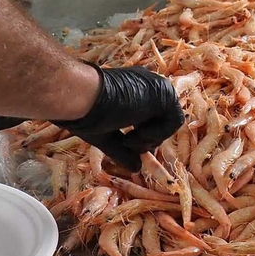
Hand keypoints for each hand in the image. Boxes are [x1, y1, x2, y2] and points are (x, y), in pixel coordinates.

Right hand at [57, 66, 183, 169]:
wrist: (80, 95)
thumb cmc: (84, 111)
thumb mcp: (105, 135)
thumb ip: (122, 151)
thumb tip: (136, 169)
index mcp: (132, 90)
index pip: (148, 116)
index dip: (141, 135)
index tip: (126, 144)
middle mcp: (147, 86)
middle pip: (160, 119)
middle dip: (147, 139)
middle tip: (128, 145)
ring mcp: (156, 87)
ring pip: (168, 120)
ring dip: (150, 137)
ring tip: (128, 139)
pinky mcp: (164, 93)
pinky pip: (174, 120)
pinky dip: (157, 133)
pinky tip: (135, 133)